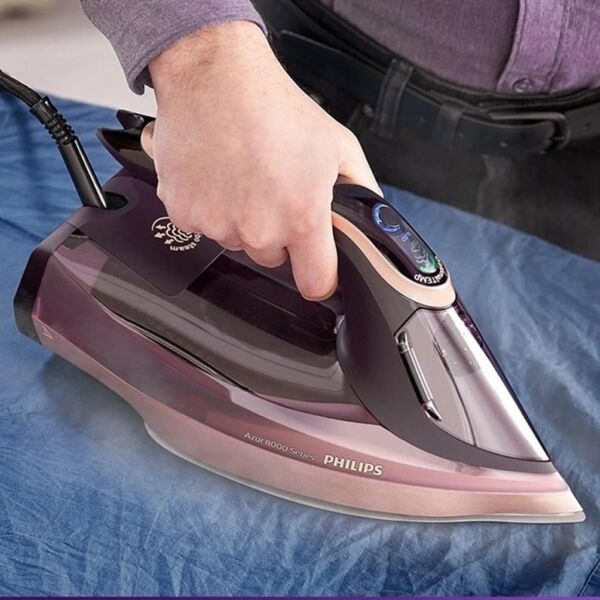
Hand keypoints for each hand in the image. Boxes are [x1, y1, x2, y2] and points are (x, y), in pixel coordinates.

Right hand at [145, 21, 379, 299]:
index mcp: (302, 217)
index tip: (314, 271)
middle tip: (271, 191)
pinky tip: (216, 174)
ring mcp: (217, 223)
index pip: (315, 283)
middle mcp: (259, 228)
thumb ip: (362, 191)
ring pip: (235, 240)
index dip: (318, 278)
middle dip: (275, 233)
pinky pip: (202, 225)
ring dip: (239, 218)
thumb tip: (371, 222)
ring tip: (241, 174)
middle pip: (271, 257)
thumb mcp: (338, 145)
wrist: (214, 76)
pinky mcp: (184, 213)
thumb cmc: (274, 105)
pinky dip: (207, 207)